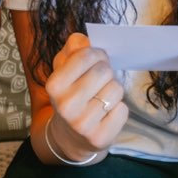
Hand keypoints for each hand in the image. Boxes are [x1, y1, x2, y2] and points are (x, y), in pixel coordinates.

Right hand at [44, 33, 126, 158]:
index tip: (97, 59)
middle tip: (101, 79)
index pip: (86, 55)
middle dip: (107, 71)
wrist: (70, 136)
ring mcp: (82, 124)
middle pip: (104, 71)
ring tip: (102, 96)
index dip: (97, 53)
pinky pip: (123, 110)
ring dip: (114, 90)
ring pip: (116, 90)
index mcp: (54, 85)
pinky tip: (106, 113)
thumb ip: (74, 48)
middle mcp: (66, 105)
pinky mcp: (99, 138)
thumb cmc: (71, 93)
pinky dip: (119, 108)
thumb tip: (84, 40)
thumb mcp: (64, 68)